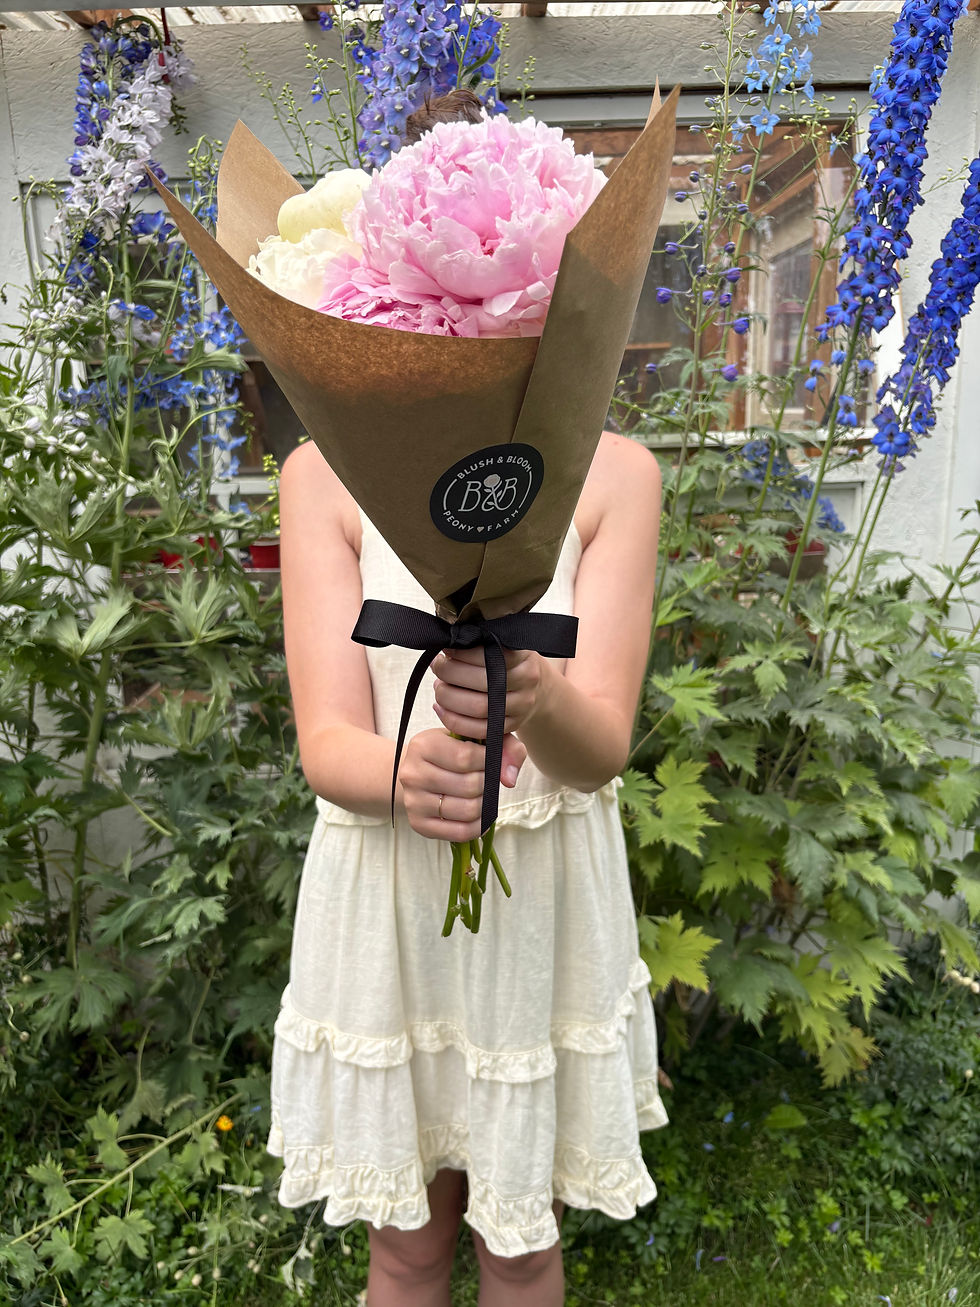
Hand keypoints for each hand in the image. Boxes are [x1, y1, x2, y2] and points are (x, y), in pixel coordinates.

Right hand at [399, 728, 525, 841]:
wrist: (418, 772)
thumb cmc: (450, 751)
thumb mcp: (474, 737)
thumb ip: (504, 746)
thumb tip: (509, 779)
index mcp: (423, 746)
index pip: (466, 757)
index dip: (488, 761)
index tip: (490, 761)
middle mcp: (413, 774)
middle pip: (469, 786)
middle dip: (487, 783)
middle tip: (485, 779)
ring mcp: (414, 801)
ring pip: (467, 810)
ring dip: (484, 804)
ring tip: (482, 795)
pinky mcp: (418, 824)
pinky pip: (460, 832)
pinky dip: (479, 826)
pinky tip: (481, 816)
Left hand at [431, 647, 544, 741]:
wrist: (536, 687)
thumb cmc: (510, 662)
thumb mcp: (505, 645)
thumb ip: (482, 642)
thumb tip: (449, 642)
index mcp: (523, 658)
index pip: (489, 654)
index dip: (462, 653)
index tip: (446, 650)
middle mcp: (526, 682)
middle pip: (482, 682)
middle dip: (451, 674)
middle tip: (437, 667)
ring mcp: (521, 707)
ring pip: (479, 708)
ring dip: (449, 698)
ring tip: (439, 687)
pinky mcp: (512, 726)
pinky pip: (479, 730)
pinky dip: (454, 721)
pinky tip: (441, 709)